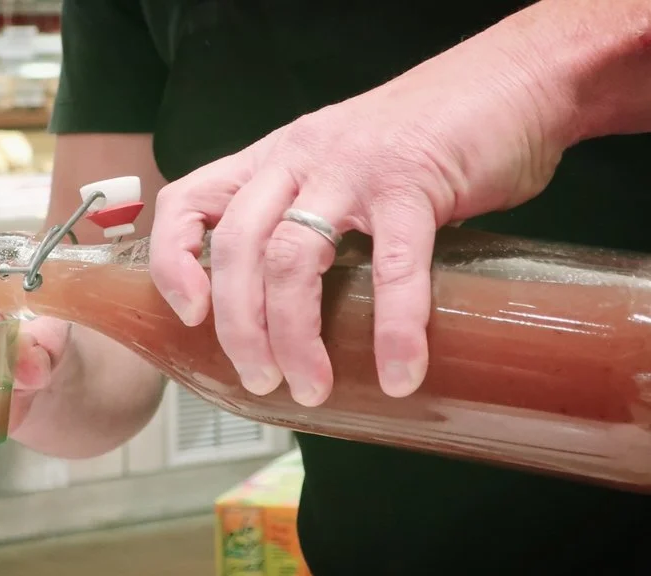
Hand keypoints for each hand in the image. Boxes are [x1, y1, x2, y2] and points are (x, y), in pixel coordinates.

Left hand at [149, 38, 570, 405]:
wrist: (511, 79)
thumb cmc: (425, 135)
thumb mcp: (339, 166)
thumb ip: (311, 217)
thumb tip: (293, 308)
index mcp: (274, 159)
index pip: (189, 201)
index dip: (173, 260)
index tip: (189, 314)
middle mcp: (300, 159)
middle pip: (236, 248)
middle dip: (239, 327)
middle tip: (261, 380)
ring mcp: (353, 169)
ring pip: (293, 260)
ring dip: (294, 336)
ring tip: (311, 388)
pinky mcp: (415, 183)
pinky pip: (393, 267)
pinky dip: (394, 328)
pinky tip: (401, 372)